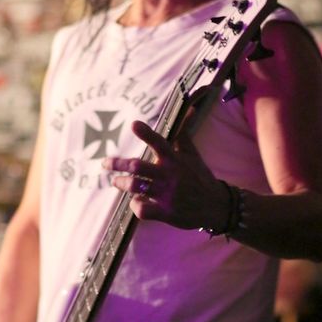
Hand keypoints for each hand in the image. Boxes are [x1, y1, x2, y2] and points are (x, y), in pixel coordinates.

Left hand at [102, 119, 229, 230]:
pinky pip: (143, 209)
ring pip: (136, 187)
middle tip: (105, 163)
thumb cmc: (200, 177)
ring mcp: (168, 195)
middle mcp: (170, 175)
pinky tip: (135, 202)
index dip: (146, 134)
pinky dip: (135, 205)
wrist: (216, 205)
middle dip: (118, 164)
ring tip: (116, 182)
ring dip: (122, 183)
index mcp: (175, 160)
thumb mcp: (193, 155)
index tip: (134, 124)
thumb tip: (190, 109)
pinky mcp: (167, 212)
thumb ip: (184, 135)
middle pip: (138, 167)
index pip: (160, 143)